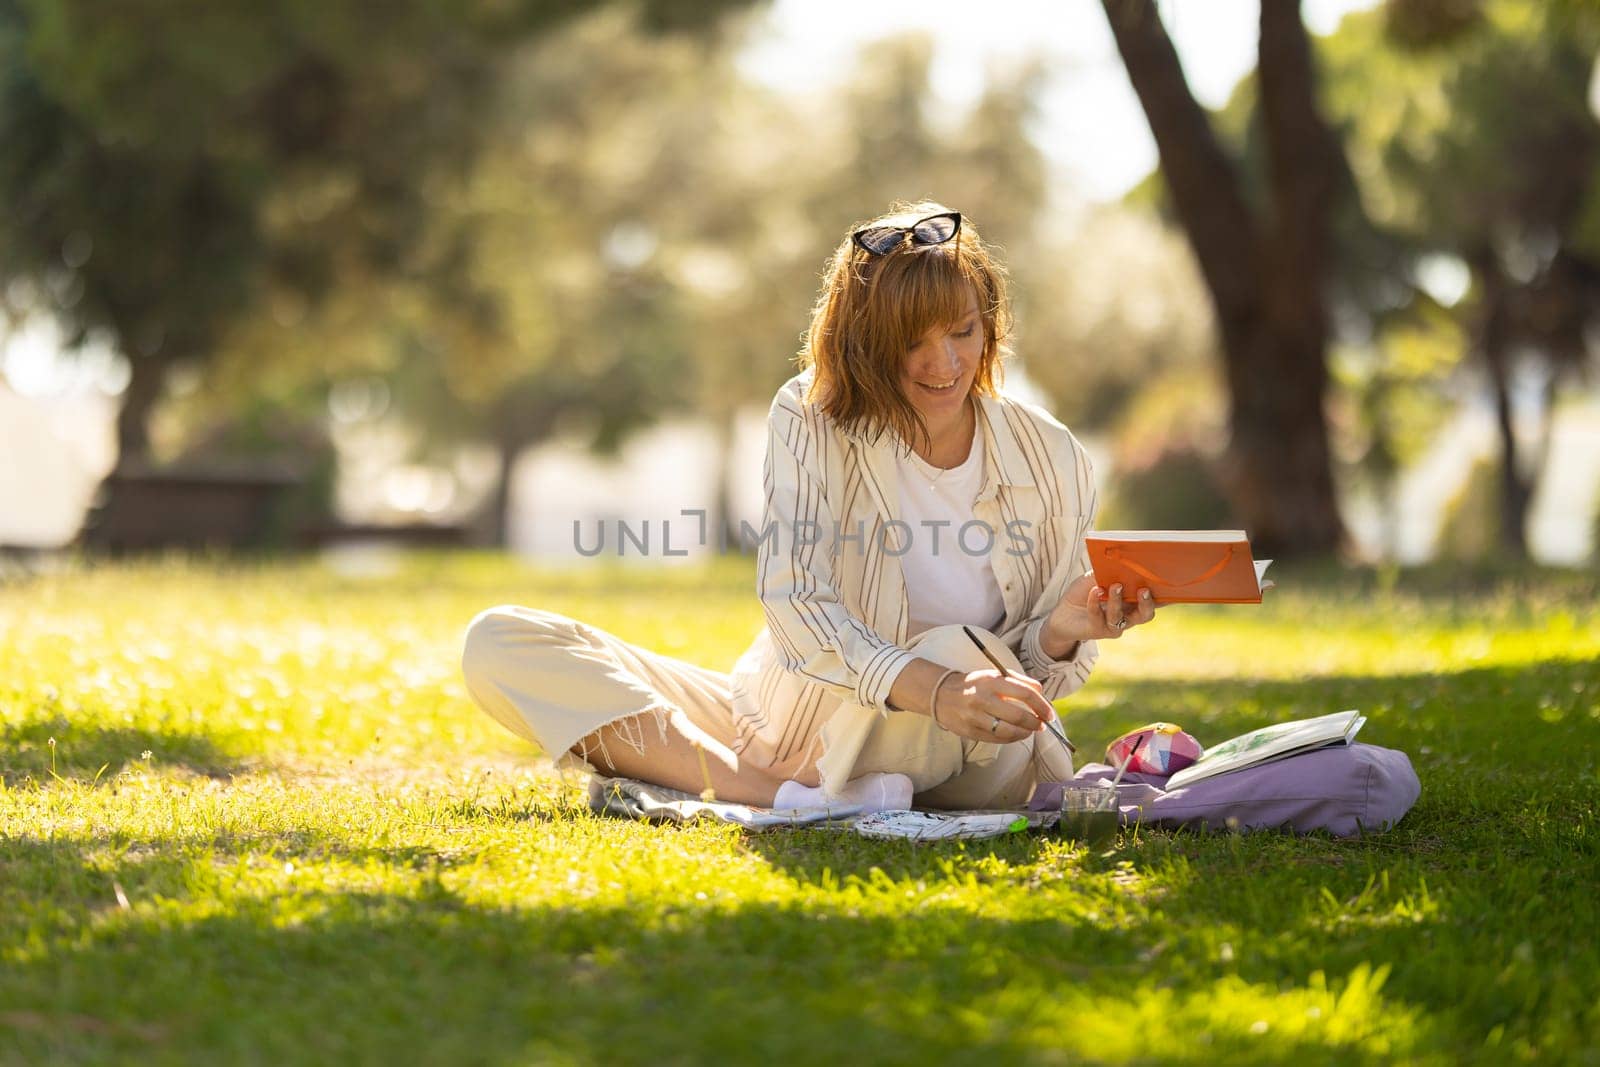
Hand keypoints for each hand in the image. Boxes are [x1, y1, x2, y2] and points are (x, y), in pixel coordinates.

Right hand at [932, 669, 1053, 742]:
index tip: (1049, 713)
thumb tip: (1041, 692)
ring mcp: (974, 717)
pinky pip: (996, 740)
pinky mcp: (970, 732)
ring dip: (1024, 733)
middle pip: (1018, 715)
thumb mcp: (995, 675)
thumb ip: (1019, 681)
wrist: (941, 694)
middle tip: (1042, 724)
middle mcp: (982, 699)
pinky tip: (1016, 735)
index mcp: (991, 681)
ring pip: (1008, 732)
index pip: (1025, 694)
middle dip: (1035, 723)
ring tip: (1030, 731)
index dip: (1041, 705)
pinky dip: (1011, 739)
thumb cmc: (974, 684)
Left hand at [1043, 573, 1158, 648]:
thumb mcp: (1097, 577)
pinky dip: (1095, 603)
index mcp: (1133, 601)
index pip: (1154, 600)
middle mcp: (1128, 616)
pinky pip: (1099, 617)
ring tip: (1114, 586)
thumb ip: (1109, 572)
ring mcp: (1113, 626)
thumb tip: (1121, 562)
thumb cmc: (1084, 592)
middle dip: (1147, 603)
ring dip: (1118, 601)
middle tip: (1143, 590)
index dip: (1166, 596)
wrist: (1062, 613)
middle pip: (1145, 615)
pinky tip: (1094, 592)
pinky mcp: (1097, 631)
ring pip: (1121, 618)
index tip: (1173, 587)